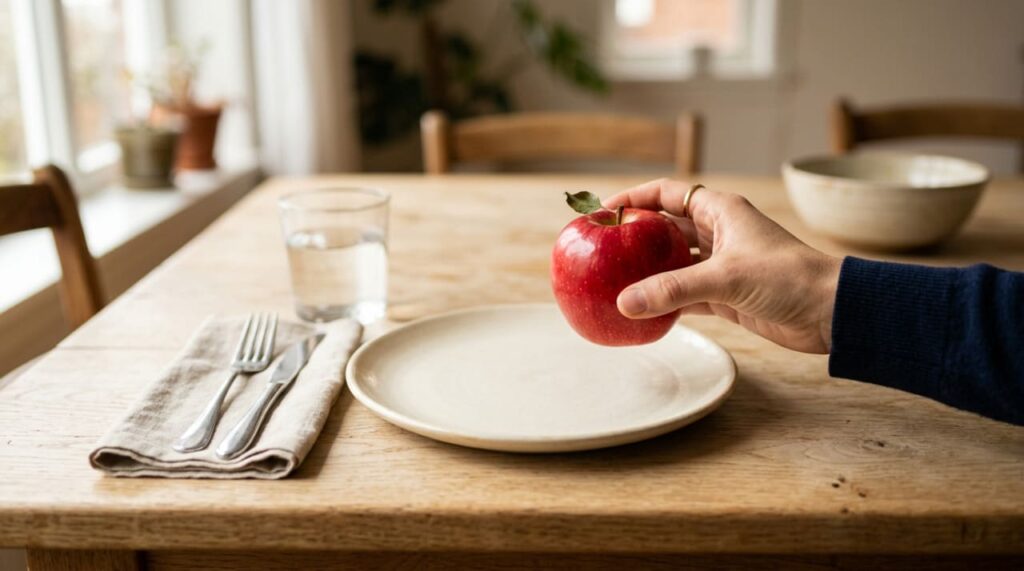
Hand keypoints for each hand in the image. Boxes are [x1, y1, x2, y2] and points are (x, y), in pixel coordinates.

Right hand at [604, 179, 841, 353]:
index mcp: (720, 211)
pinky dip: (665, 302)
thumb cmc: (788, 277)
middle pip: (666, 228)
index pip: (667, 193)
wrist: (831, 311)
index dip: (635, 198)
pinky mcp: (726, 295)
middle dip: (635, 237)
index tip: (604, 211)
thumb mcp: (726, 278)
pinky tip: (643, 311)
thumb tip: (625, 302)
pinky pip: (684, 294)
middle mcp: (718, 233)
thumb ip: (672, 289)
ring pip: (673, 263)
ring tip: (614, 281)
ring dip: (648, 272)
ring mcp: (721, 265)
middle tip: (602, 248)